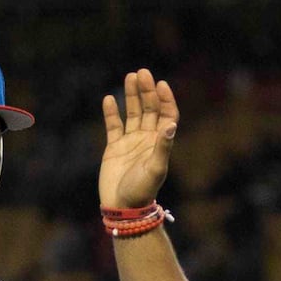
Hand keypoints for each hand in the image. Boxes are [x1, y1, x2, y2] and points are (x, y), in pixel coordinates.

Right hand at [99, 67, 178, 209]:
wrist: (122, 207)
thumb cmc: (141, 191)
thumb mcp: (155, 169)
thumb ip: (163, 146)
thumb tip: (171, 124)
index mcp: (160, 143)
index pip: (166, 114)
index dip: (165, 99)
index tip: (161, 84)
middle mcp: (147, 139)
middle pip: (149, 109)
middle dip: (147, 91)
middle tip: (141, 73)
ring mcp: (130, 141)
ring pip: (132, 112)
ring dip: (132, 95)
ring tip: (130, 77)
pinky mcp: (114, 147)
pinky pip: (113, 125)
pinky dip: (111, 112)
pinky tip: (109, 98)